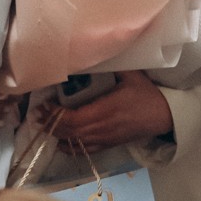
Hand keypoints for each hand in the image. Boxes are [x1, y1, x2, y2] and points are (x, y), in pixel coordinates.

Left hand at [40, 72, 173, 154]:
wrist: (164, 116)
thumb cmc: (148, 94)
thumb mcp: (132, 75)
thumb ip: (114, 64)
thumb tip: (95, 51)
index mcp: (105, 110)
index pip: (72, 118)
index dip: (54, 115)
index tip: (43, 106)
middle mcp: (102, 128)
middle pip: (68, 132)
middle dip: (50, 125)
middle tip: (36, 115)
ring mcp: (105, 139)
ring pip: (74, 142)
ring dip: (57, 136)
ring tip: (43, 126)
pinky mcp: (109, 144)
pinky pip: (85, 149)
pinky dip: (70, 147)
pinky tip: (60, 142)